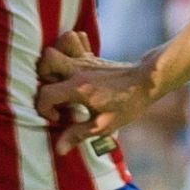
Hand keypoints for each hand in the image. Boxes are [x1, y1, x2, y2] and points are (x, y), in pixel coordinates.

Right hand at [34, 32, 147, 154]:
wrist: (147, 81)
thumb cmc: (127, 104)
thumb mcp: (104, 125)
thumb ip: (78, 134)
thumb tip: (58, 149)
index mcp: (79, 89)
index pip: (45, 94)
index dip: (45, 109)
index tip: (60, 117)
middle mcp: (78, 69)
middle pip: (46, 59)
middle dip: (42, 77)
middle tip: (56, 94)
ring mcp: (84, 59)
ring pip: (58, 45)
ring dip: (53, 61)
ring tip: (60, 80)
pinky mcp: (90, 56)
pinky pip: (75, 40)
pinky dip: (68, 49)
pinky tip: (73, 68)